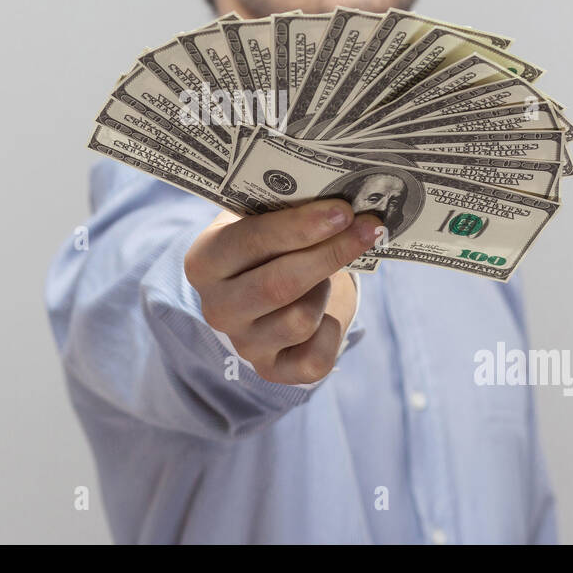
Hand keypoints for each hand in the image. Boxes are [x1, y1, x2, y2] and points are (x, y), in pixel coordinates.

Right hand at [183, 199, 382, 384]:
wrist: (265, 287)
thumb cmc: (268, 244)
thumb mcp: (262, 218)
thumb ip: (286, 208)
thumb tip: (341, 201)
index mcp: (204, 262)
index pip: (250, 241)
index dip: (300, 226)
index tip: (343, 211)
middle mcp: (216, 307)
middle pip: (279, 285)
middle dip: (330, 254)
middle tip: (367, 228)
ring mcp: (242, 344)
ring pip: (300, 320)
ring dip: (324, 290)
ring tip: (325, 273)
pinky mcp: (271, 371)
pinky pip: (315, 361)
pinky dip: (330, 333)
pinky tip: (326, 314)